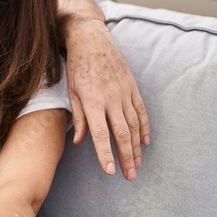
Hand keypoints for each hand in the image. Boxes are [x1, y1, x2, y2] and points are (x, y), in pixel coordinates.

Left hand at [64, 16, 149, 180]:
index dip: (106, 155)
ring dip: (136, 147)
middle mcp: (111, 98)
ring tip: (137, 165)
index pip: (101, 135)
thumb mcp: (71, 92)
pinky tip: (145, 142)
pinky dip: (144, 127)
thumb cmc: (77, 68)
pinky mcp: (132, 86)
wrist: (91, 39)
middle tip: (130, 176)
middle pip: (121, 134)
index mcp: (92, 101)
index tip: (111, 172)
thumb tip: (80, 141)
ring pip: (134, 125)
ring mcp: (124, 92)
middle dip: (126, 157)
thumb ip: (78, 117)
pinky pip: (141, 110)